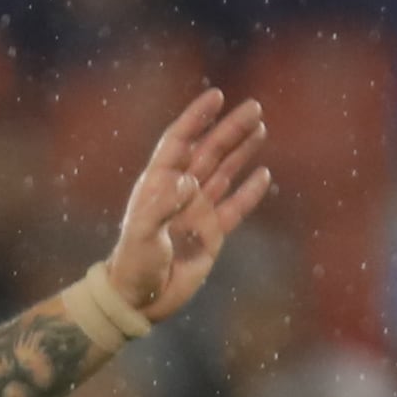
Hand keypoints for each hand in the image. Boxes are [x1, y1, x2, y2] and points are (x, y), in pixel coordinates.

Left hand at [101, 91, 274, 325]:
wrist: (140, 299)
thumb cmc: (133, 264)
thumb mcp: (143, 235)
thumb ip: (163, 207)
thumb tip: (187, 181)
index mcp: (158, 185)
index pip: (179, 142)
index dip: (196, 118)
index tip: (216, 96)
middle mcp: (179, 193)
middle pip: (208, 151)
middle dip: (230, 129)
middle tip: (254, 106)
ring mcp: (197, 212)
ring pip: (224, 173)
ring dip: (241, 151)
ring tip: (260, 127)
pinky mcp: (212, 234)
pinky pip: (235, 207)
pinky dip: (249, 191)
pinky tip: (263, 174)